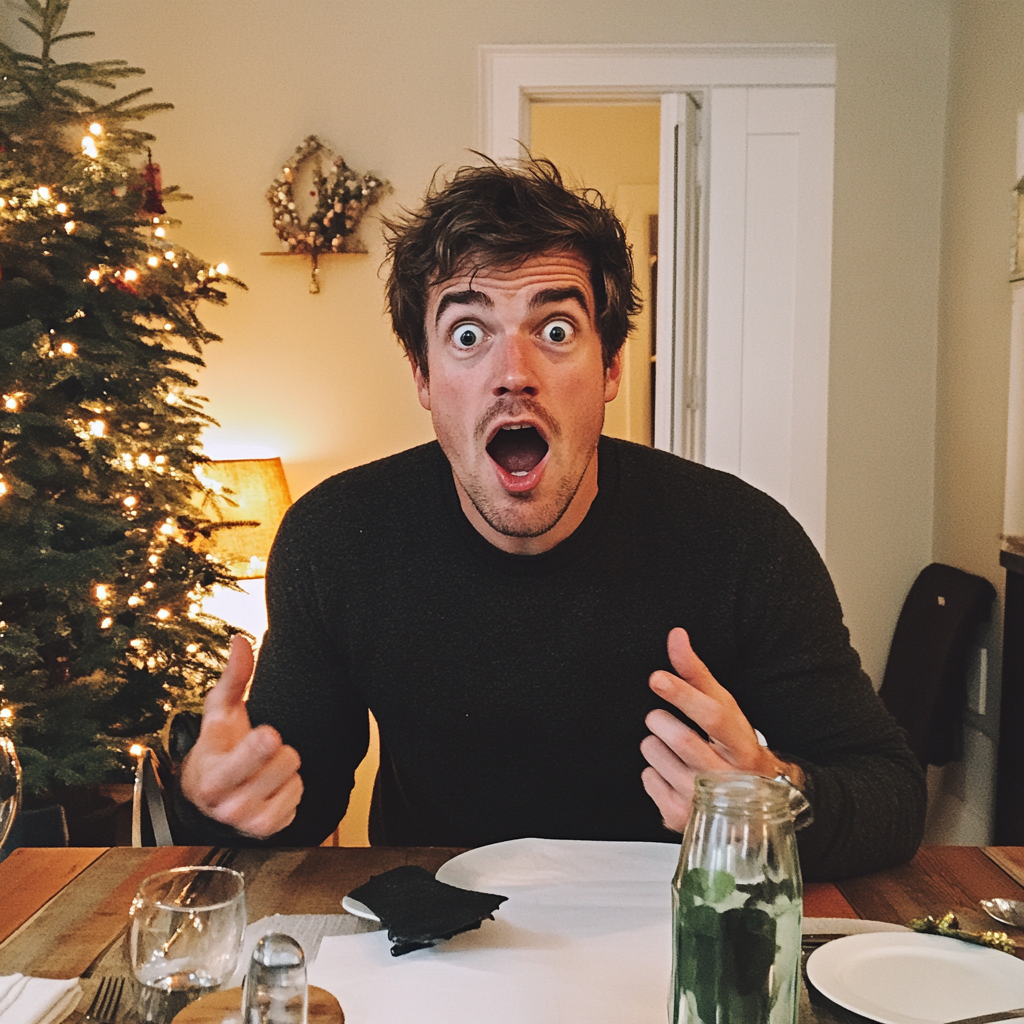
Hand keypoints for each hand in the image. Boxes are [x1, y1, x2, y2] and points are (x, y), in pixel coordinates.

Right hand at [180, 634, 302, 838]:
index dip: (264, 742)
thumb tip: (241, 640)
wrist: (206, 796)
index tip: (268, 733)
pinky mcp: (269, 829)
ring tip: (262, 768)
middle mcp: (229, 805)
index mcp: (213, 776)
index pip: (253, 755)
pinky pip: (299, 797)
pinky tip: (270, 785)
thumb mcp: (220, 712)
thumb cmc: (217, 746)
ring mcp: (249, 822)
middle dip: (277, 750)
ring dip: (284, 769)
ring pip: (296, 779)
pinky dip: (290, 788)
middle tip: (259, 751)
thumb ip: (234, 677)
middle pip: (286, 761)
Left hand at [640, 627, 803, 831]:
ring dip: (655, 743)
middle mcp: (728, 779)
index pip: (713, 716)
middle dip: (662, 720)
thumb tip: (676, 635)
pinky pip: (646, 777)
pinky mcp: (680, 818)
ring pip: (654, 754)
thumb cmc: (734, 749)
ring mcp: (704, 802)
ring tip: (675, 750)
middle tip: (667, 722)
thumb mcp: (725, 710)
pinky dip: (652, 769)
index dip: (683, 694)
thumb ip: (696, 673)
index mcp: (744, 747)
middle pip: (679, 737)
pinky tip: (673, 772)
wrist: (750, 806)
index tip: (658, 678)